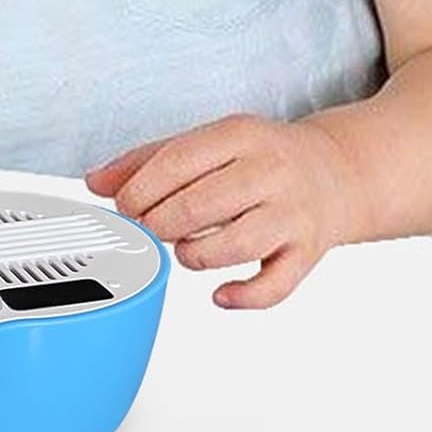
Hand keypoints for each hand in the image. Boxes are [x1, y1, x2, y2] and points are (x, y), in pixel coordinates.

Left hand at [83, 113, 364, 310]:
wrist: (336, 172)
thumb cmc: (260, 157)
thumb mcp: (209, 142)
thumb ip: (149, 159)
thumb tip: (95, 182)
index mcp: (239, 135)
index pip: (176, 162)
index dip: (140, 190)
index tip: (124, 206)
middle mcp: (269, 171)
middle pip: (200, 205)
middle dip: (159, 225)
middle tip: (148, 231)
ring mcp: (292, 213)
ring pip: (236, 245)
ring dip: (194, 256)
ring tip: (184, 250)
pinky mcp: (308, 251)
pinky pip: (275, 284)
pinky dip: (243, 296)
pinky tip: (220, 294)